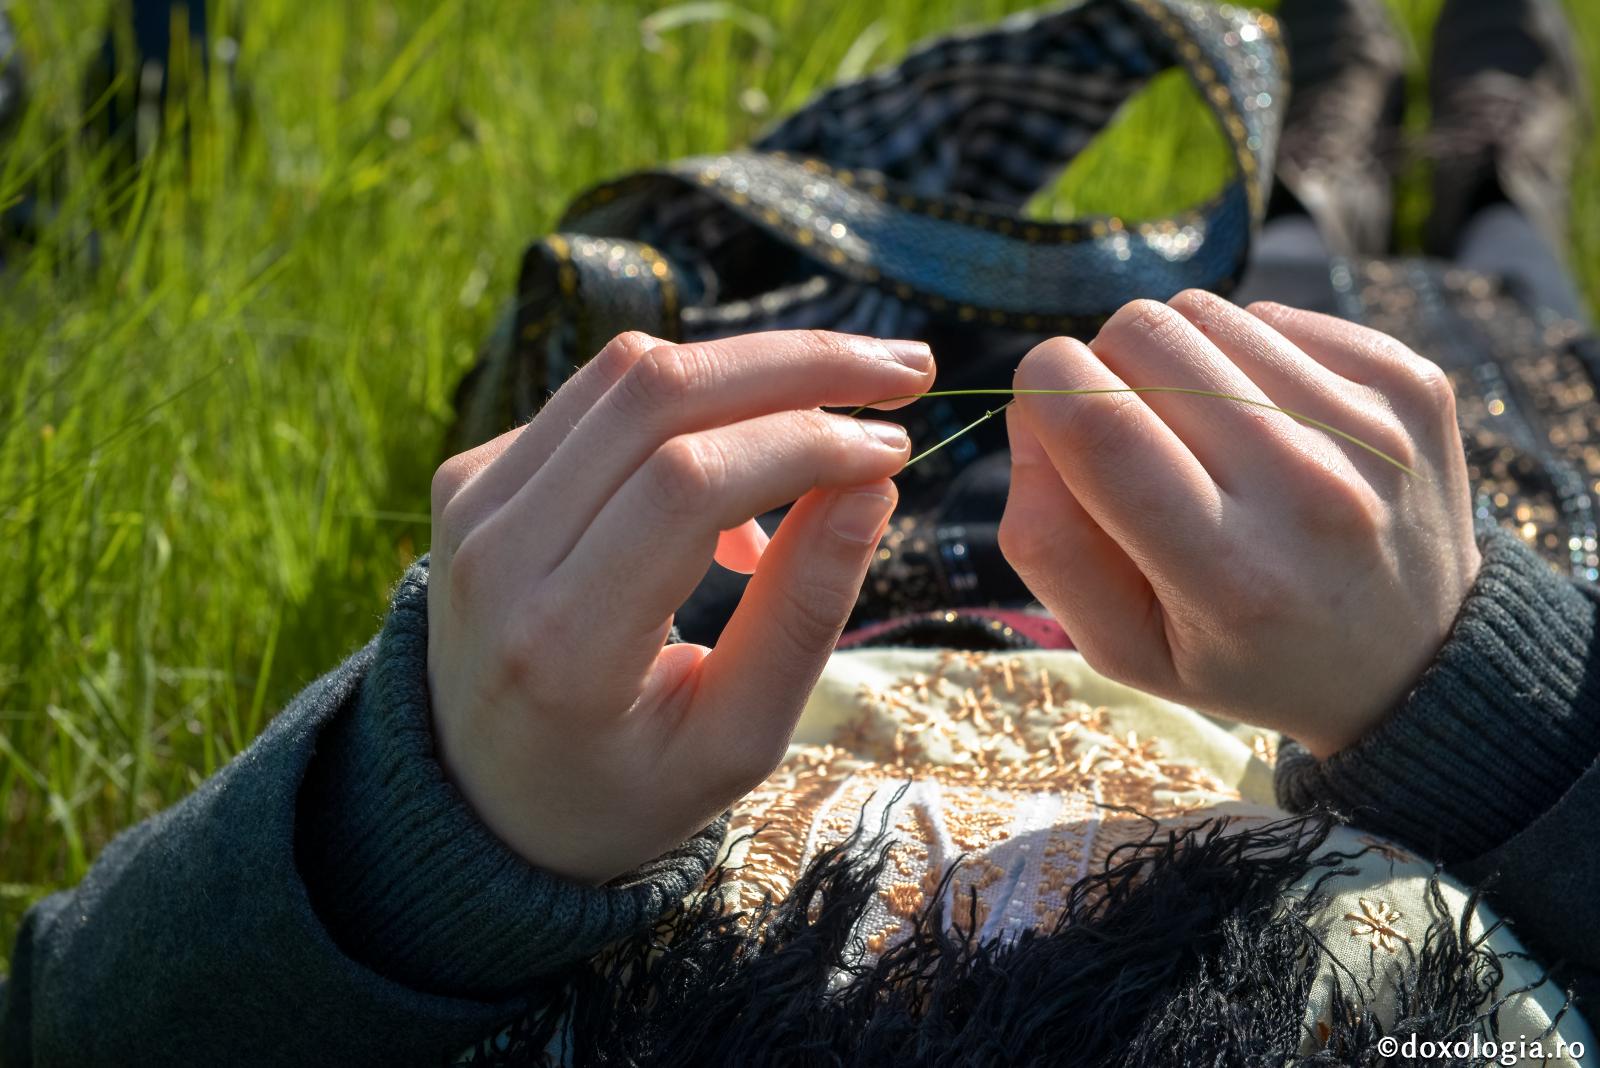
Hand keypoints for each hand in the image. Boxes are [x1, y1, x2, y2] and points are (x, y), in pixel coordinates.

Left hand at [427, 330, 934, 883]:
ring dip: (752, 368)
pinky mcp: (469, 477)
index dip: (805, 441)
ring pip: (626, 370)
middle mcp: (498, 555)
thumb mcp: (735, 740)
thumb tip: (875, 483)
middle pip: (657, 391)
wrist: (483, 800)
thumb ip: (803, 614)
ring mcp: (472, 505)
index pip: (688, 480)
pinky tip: (738, 474)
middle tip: (904, 370)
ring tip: (838, 414)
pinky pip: (596, 397)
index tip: (895, 448)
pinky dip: (691, 407)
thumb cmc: (626, 787)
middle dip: (800, 363)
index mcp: (563, 643)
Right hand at [999, 292, 1479, 757]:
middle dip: (1102, 366)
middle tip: (1129, 432)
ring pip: (1203, 310)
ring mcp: (1372, 427)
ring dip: (1175, 360)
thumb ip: (1045, 542)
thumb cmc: (1242, 653)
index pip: (1097, 420)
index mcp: (1229, 576)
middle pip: (1143, 334)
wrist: (1413, 661)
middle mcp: (1310, 491)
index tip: (1047, 415)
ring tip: (1203, 435)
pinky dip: (1245, 357)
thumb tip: (1032, 414)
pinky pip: (1272, 313)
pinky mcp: (1411, 380)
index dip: (1042, 389)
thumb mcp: (1121, 648)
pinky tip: (1267, 424)